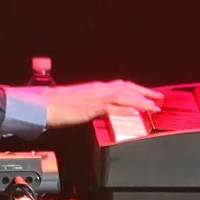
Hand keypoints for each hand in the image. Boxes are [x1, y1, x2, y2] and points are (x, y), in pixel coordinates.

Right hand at [38, 80, 163, 129]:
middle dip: (144, 92)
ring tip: (153, 107)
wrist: (40, 105)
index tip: (149, 95)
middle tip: (159, 99)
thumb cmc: (53, 106)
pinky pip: (112, 107)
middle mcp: (97, 89)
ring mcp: (95, 97)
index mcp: (94, 88)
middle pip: (126, 88)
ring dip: (140, 101)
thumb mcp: (76, 103)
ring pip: (123, 95)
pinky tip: (135, 113)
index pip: (121, 86)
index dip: (137, 90)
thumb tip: (101, 111)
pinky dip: (125, 109)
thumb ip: (91, 106)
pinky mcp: (91, 107)